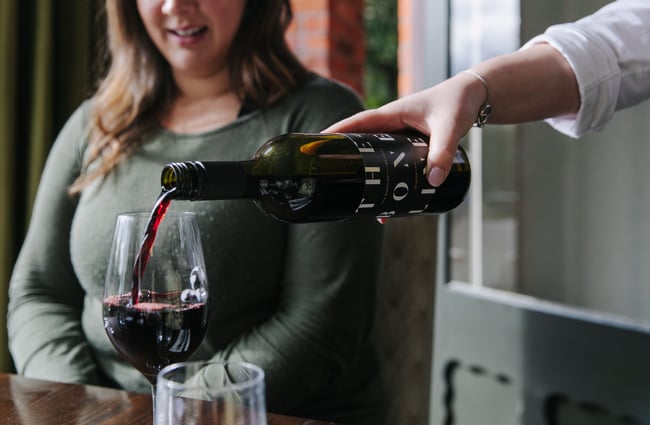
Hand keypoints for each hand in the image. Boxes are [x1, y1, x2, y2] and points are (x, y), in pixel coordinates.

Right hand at [324, 72, 484, 186]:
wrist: (475, 96)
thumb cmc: (458, 102)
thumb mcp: (450, 127)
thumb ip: (442, 152)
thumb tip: (433, 181)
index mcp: (392, 114)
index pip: (357, 124)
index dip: (337, 133)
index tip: (316, 142)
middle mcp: (392, 125)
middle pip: (362, 144)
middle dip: (347, 160)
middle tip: (330, 177)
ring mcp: (401, 135)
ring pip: (377, 156)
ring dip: (369, 175)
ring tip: (364, 202)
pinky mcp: (411, 145)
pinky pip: (393, 162)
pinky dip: (390, 178)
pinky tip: (393, 199)